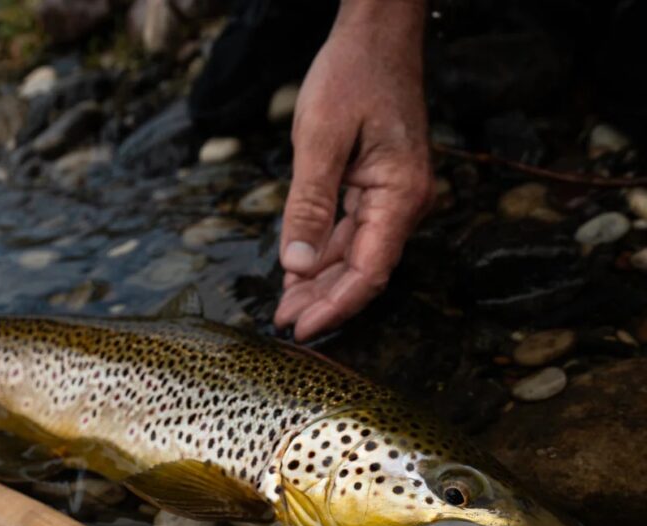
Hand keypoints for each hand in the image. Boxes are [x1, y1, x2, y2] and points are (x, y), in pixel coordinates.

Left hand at [275, 0, 432, 340]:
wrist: (375, 37)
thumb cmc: (351, 77)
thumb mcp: (320, 140)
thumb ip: (308, 206)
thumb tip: (296, 266)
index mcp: (399, 196)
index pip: (368, 272)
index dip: (334, 307)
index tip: (300, 329)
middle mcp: (401, 205)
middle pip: (361, 273)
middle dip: (321, 303)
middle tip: (281, 326)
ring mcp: (390, 201)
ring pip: (352, 259)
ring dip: (319, 286)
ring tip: (284, 310)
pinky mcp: (374, 193)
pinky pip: (347, 237)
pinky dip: (321, 259)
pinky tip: (296, 278)